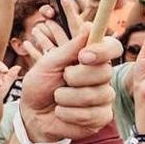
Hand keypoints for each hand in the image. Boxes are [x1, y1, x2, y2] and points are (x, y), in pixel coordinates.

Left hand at [19, 25, 118, 141]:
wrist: (31, 114)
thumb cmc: (40, 85)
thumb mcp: (48, 64)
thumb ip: (69, 48)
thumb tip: (89, 26)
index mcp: (93, 59)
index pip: (113, 47)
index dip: (102, 51)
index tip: (83, 56)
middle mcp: (103, 76)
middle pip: (103, 72)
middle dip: (74, 78)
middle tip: (61, 81)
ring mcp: (104, 97)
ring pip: (94, 95)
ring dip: (66, 98)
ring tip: (57, 99)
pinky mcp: (100, 117)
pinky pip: (90, 115)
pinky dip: (68, 114)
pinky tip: (61, 113)